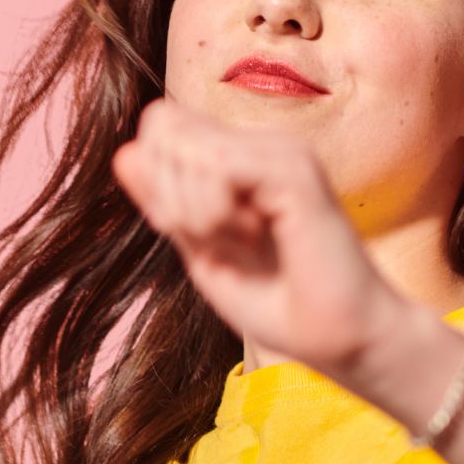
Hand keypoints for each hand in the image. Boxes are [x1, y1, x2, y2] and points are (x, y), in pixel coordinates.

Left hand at [109, 97, 407, 379]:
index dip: (156, 177)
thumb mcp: (202, 250)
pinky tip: (250, 236)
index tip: (194, 231)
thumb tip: (124, 152)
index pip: (163, 125)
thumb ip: (166, 201)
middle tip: (216, 238)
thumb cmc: (280, 303)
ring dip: (193, 209)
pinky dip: (213, 211)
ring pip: (186, 146)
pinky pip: (216, 166)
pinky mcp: (295, 171)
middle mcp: (264, 145)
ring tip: (242, 241)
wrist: (339, 338)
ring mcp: (282, 153)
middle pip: (163, 128)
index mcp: (243, 159)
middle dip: (169, 193)